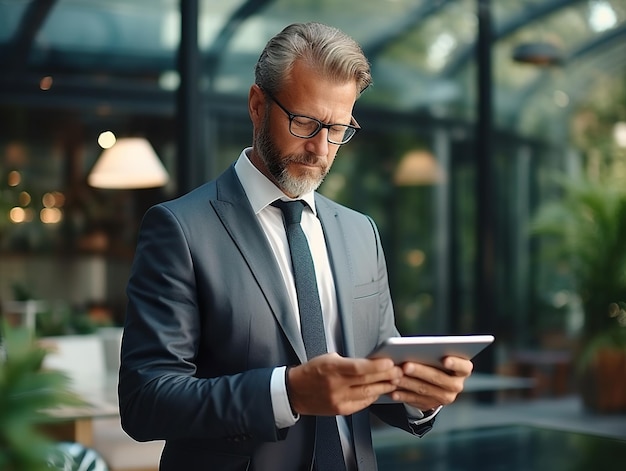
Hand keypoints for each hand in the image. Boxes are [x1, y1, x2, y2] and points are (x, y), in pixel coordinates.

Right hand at [287, 353, 402, 415]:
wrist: (295, 392)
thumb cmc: (312, 371)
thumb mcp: (328, 359)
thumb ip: (348, 362)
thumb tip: (371, 363)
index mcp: (331, 368)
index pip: (359, 368)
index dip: (377, 366)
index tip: (390, 362)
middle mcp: (335, 385)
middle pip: (366, 381)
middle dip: (386, 376)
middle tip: (398, 371)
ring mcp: (338, 400)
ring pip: (367, 394)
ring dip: (383, 387)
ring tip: (394, 381)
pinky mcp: (340, 410)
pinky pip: (361, 404)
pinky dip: (372, 397)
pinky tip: (379, 391)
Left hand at [388, 356, 472, 409]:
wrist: (435, 380)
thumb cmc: (435, 359)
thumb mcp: (438, 353)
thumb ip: (433, 351)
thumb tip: (415, 348)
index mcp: (463, 369)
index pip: (463, 367)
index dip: (455, 363)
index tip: (445, 359)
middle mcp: (457, 385)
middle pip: (439, 378)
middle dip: (421, 371)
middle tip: (406, 366)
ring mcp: (445, 397)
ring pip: (425, 390)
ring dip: (408, 384)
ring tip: (395, 377)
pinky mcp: (431, 405)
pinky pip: (416, 400)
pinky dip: (403, 395)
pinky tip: (393, 392)